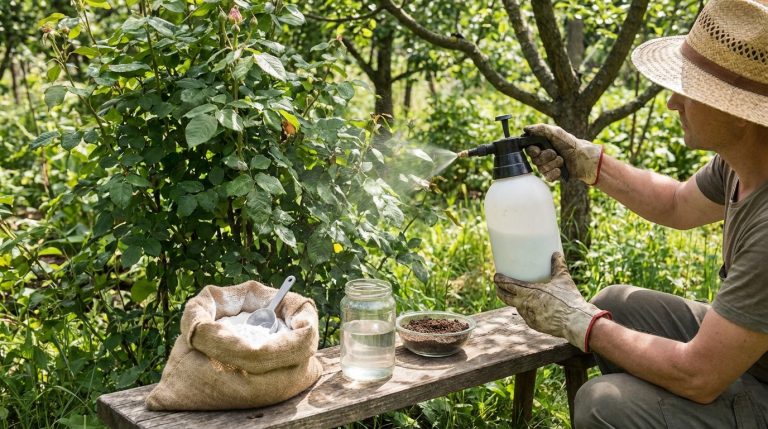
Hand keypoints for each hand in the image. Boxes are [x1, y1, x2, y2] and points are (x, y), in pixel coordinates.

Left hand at [494, 252, 610, 351]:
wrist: (575, 321)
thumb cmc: (569, 299)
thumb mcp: (563, 279)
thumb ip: (558, 266)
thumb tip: (556, 253)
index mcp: (529, 292)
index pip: (508, 285)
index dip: (500, 280)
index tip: (495, 277)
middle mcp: (525, 305)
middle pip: (506, 298)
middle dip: (500, 292)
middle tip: (498, 287)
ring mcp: (529, 317)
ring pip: (517, 307)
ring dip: (514, 301)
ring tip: (514, 296)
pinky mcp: (535, 325)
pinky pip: (527, 316)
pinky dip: (525, 310)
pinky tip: (528, 308)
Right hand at [524, 124, 603, 184]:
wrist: (583, 157)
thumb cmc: (570, 143)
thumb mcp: (556, 132)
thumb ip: (541, 129)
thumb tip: (525, 129)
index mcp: (541, 146)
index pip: (529, 150)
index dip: (532, 151)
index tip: (538, 150)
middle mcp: (542, 157)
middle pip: (535, 160)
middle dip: (546, 157)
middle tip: (555, 153)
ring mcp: (547, 167)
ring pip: (541, 169)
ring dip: (553, 164)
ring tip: (562, 160)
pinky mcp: (552, 176)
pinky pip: (547, 177)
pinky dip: (555, 173)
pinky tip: (561, 169)